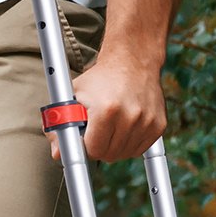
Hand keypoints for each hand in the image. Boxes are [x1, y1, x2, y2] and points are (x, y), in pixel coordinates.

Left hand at [52, 51, 166, 162]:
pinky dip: (129, 144)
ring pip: (124, 154)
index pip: (94, 150)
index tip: (84, 140)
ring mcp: (147, 122)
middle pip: (109, 155)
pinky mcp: (159, 125)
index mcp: (107, 110)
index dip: (86, 147)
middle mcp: (130, 117)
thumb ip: (62, 125)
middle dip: (99, 147)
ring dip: (114, 146)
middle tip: (96, 131)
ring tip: (110, 126)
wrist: (133, 61)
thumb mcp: (74, 96)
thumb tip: (57, 154)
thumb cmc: (100, 79)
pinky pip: (139, 149)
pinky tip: (124, 127)